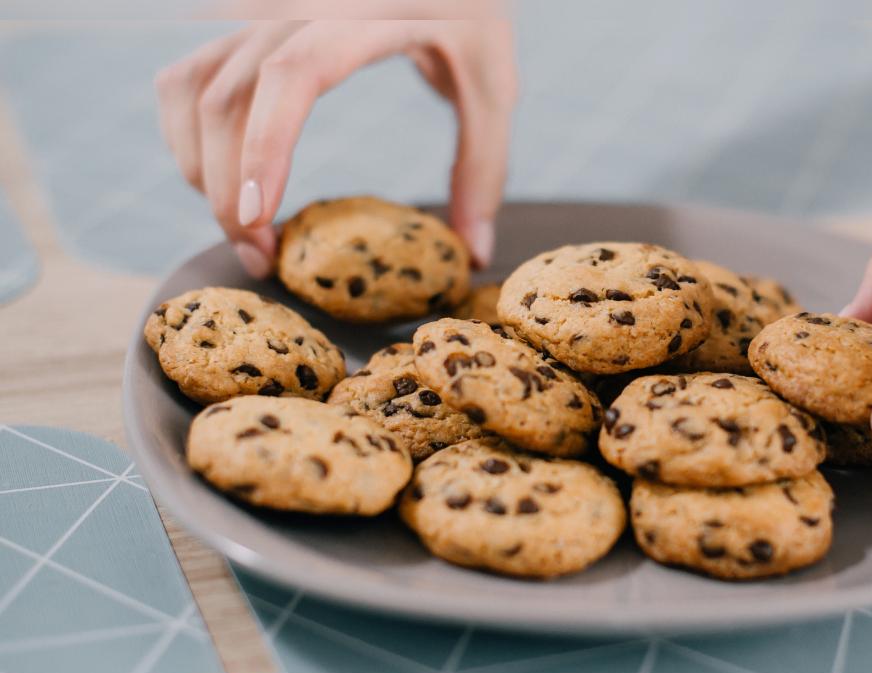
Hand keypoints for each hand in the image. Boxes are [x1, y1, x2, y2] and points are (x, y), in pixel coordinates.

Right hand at [154, 18, 516, 275]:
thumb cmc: (469, 11)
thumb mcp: (492, 81)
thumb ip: (484, 164)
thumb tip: (475, 253)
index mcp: (361, 16)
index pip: (292, 75)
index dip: (263, 147)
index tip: (258, 218)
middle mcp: (296, 7)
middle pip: (228, 97)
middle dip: (228, 190)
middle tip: (261, 258)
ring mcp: (262, 13)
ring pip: (194, 89)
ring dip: (201, 167)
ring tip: (242, 228)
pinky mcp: (245, 23)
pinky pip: (189, 75)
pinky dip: (188, 132)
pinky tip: (219, 177)